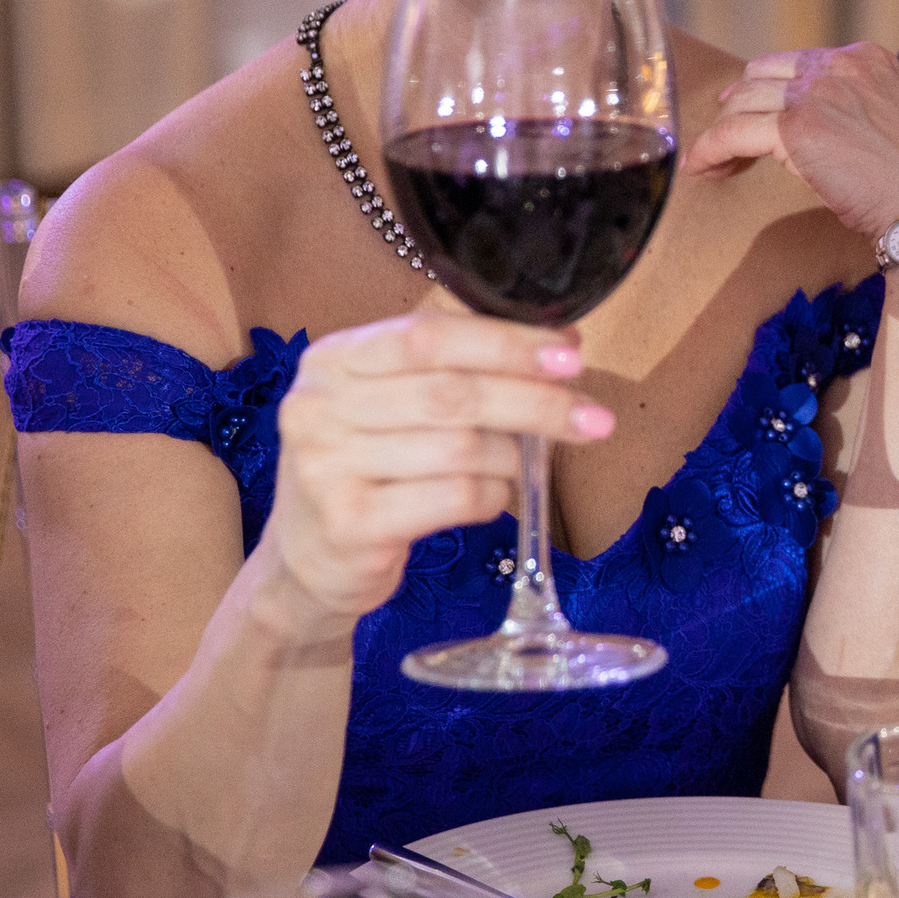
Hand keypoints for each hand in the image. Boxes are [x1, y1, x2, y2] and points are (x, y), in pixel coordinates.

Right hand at [264, 314, 612, 628]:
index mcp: (332, 358)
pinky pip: (454, 498)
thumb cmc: (367, 468)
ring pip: (461, 448)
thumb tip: (560, 344)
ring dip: (511, 458)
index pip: (429, 335)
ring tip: (518, 466)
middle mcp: (317, 406)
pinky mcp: (349, 525)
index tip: (570, 354)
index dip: (506, 343)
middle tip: (592, 417)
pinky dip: (492, 496)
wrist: (305, 562)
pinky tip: (492, 498)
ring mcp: (326, 467)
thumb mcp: (388, 402)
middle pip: (452, 393)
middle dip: (535, 402)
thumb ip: (454, 369)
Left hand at [684, 44, 898, 238]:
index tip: (751, 114)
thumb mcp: (890, 126)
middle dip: (739, 106)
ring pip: (742, 102)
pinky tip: (703, 168)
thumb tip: (813, 133)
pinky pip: (733, 132)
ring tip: (710, 162)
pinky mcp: (795, 128)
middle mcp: (839, 65)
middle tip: (726, 139)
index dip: (766, 90)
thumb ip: (854, 112)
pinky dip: (710, 149)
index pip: (796, 63)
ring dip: (720, 131)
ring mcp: (817, 93)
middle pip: (761, 74)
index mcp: (867, 58)